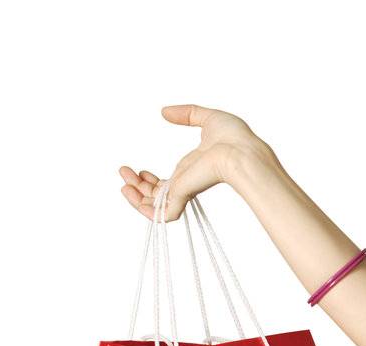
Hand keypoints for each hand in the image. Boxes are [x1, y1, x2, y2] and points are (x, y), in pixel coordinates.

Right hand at [118, 105, 271, 220]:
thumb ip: (187, 114)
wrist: (241, 151)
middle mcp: (188, 183)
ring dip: (134, 196)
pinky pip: (160, 214)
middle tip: (125, 173)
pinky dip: (142, 208)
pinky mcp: (184, 195)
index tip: (140, 169)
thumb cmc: (235, 138)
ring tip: (123, 183)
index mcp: (193, 171)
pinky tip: (129, 191)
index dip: (150, 179)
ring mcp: (186, 190)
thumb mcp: (208, 119)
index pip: (167, 184)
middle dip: (137, 186)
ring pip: (154, 205)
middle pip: (157, 195)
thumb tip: (165, 112)